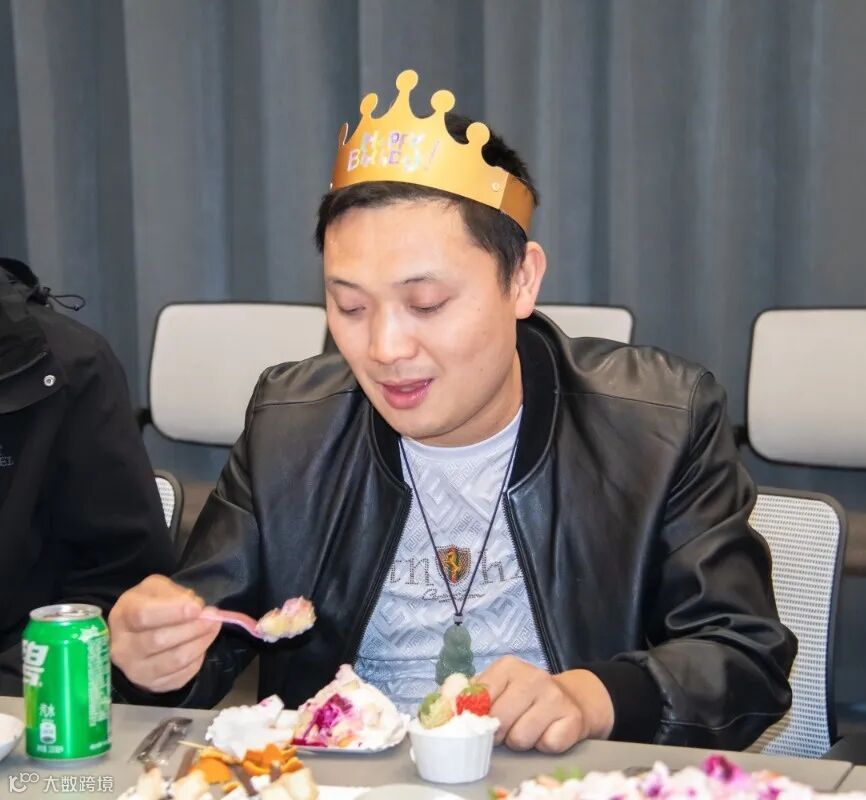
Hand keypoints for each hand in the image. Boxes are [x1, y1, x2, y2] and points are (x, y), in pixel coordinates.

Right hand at [108, 574, 220, 692]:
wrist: (137, 635)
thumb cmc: (149, 606)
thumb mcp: (156, 588)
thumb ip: (173, 593)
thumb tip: (195, 606)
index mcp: (122, 616)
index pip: (143, 616)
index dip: (173, 612)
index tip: (197, 608)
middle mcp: (123, 648)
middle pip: (159, 640)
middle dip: (193, 628)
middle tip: (213, 617)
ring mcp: (135, 670)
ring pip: (174, 661)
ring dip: (200, 643)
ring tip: (213, 628)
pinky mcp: (151, 686)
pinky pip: (181, 677)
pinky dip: (197, 660)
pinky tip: (201, 646)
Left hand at [477, 656, 613, 752]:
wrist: (570, 699)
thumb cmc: (522, 696)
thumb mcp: (494, 687)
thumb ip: (467, 693)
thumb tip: (442, 699)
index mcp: (507, 667)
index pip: (479, 698)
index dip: (478, 717)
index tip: (483, 720)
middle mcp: (533, 677)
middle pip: (500, 720)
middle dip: (499, 733)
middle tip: (506, 729)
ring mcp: (555, 697)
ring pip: (521, 738)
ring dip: (520, 742)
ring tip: (526, 729)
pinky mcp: (572, 719)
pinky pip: (547, 745)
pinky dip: (543, 745)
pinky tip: (545, 733)